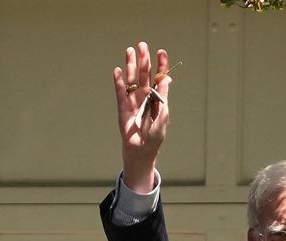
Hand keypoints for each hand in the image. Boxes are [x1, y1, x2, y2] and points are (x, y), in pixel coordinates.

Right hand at [113, 41, 170, 193]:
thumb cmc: (154, 137)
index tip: (161, 52)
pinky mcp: (122, 108)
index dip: (160, 65)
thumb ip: (163, 98)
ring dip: (130, 65)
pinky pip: (121, 92)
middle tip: (143, 45)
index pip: (159, 78)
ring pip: (132, 80)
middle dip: (144, 60)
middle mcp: (145, 97)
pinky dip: (119, 81)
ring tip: (130, 51)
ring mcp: (133, 101)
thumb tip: (167, 79)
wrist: (141, 151)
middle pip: (144, 75)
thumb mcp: (162, 117)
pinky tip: (118, 70)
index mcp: (157, 99)